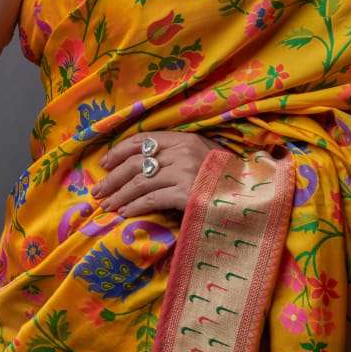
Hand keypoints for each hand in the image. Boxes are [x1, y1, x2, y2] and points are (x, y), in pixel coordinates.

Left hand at [89, 131, 225, 217]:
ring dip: (119, 195)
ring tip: (107, 205)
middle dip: (113, 177)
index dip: (120, 151)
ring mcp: (184, 172)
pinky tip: (125, 213)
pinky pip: (151, 199)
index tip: (106, 164)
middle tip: (98, 191)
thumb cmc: (226, 178)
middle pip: (136, 162)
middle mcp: (182, 151)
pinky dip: (134, 206)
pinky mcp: (186, 194)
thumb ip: (177, 155)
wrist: (252, 196)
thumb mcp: (203, 156)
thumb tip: (144, 165)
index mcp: (184, 138)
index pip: (143, 139)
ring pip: (139, 182)